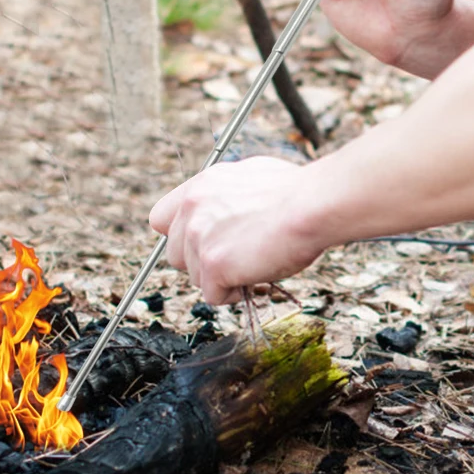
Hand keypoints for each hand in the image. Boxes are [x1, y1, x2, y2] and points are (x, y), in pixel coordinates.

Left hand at [148, 157, 327, 304]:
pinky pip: (213, 295)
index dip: (181, 237)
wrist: (312, 205)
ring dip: (222, 278)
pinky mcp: (212, 263)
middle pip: (175, 254)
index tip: (204, 244)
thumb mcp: (251, 177)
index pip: (161, 219)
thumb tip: (231, 206)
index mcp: (200, 185)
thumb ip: (228, 195)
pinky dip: (234, 294)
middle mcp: (192, 208)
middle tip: (236, 258)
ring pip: (195, 277)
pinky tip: (256, 277)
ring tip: (254, 265)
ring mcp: (198, 236)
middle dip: (203, 262)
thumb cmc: (297, 193)